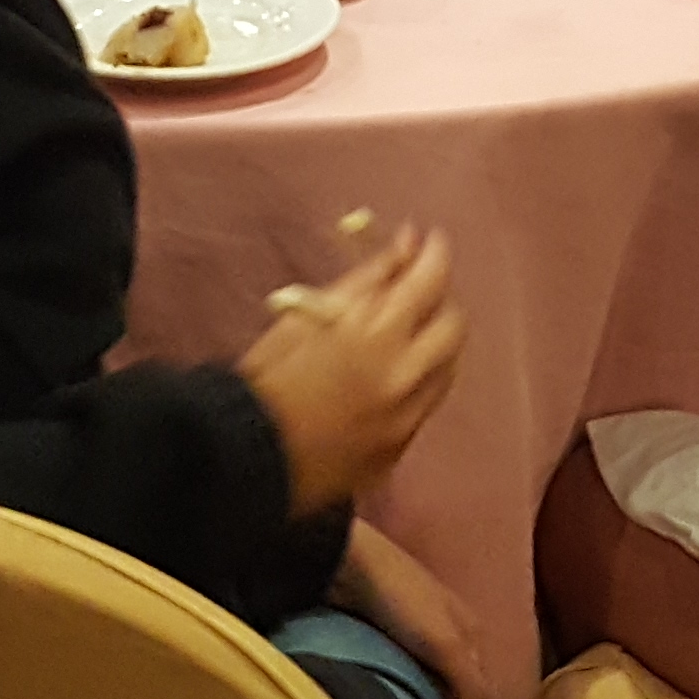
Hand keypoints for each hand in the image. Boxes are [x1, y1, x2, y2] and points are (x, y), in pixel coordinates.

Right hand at [234, 221, 461, 514]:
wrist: (245, 455)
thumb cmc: (266, 377)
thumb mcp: (307, 314)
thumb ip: (366, 279)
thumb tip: (406, 246)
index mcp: (375, 336)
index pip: (429, 281)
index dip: (434, 255)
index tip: (430, 242)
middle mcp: (401, 379)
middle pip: (452, 327)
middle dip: (441, 300)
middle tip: (418, 289)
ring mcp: (404, 420)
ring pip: (446, 370)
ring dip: (433, 344)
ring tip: (402, 334)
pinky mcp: (397, 452)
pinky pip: (423, 407)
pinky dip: (415, 384)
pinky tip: (385, 379)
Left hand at [331, 521, 496, 698]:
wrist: (345, 564)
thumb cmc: (404, 602)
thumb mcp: (446, 647)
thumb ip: (473, 692)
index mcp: (471, 632)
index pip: (480, 687)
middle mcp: (446, 633)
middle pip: (450, 686)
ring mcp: (411, 635)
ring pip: (421, 682)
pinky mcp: (380, 637)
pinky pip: (395, 674)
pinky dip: (393, 691)